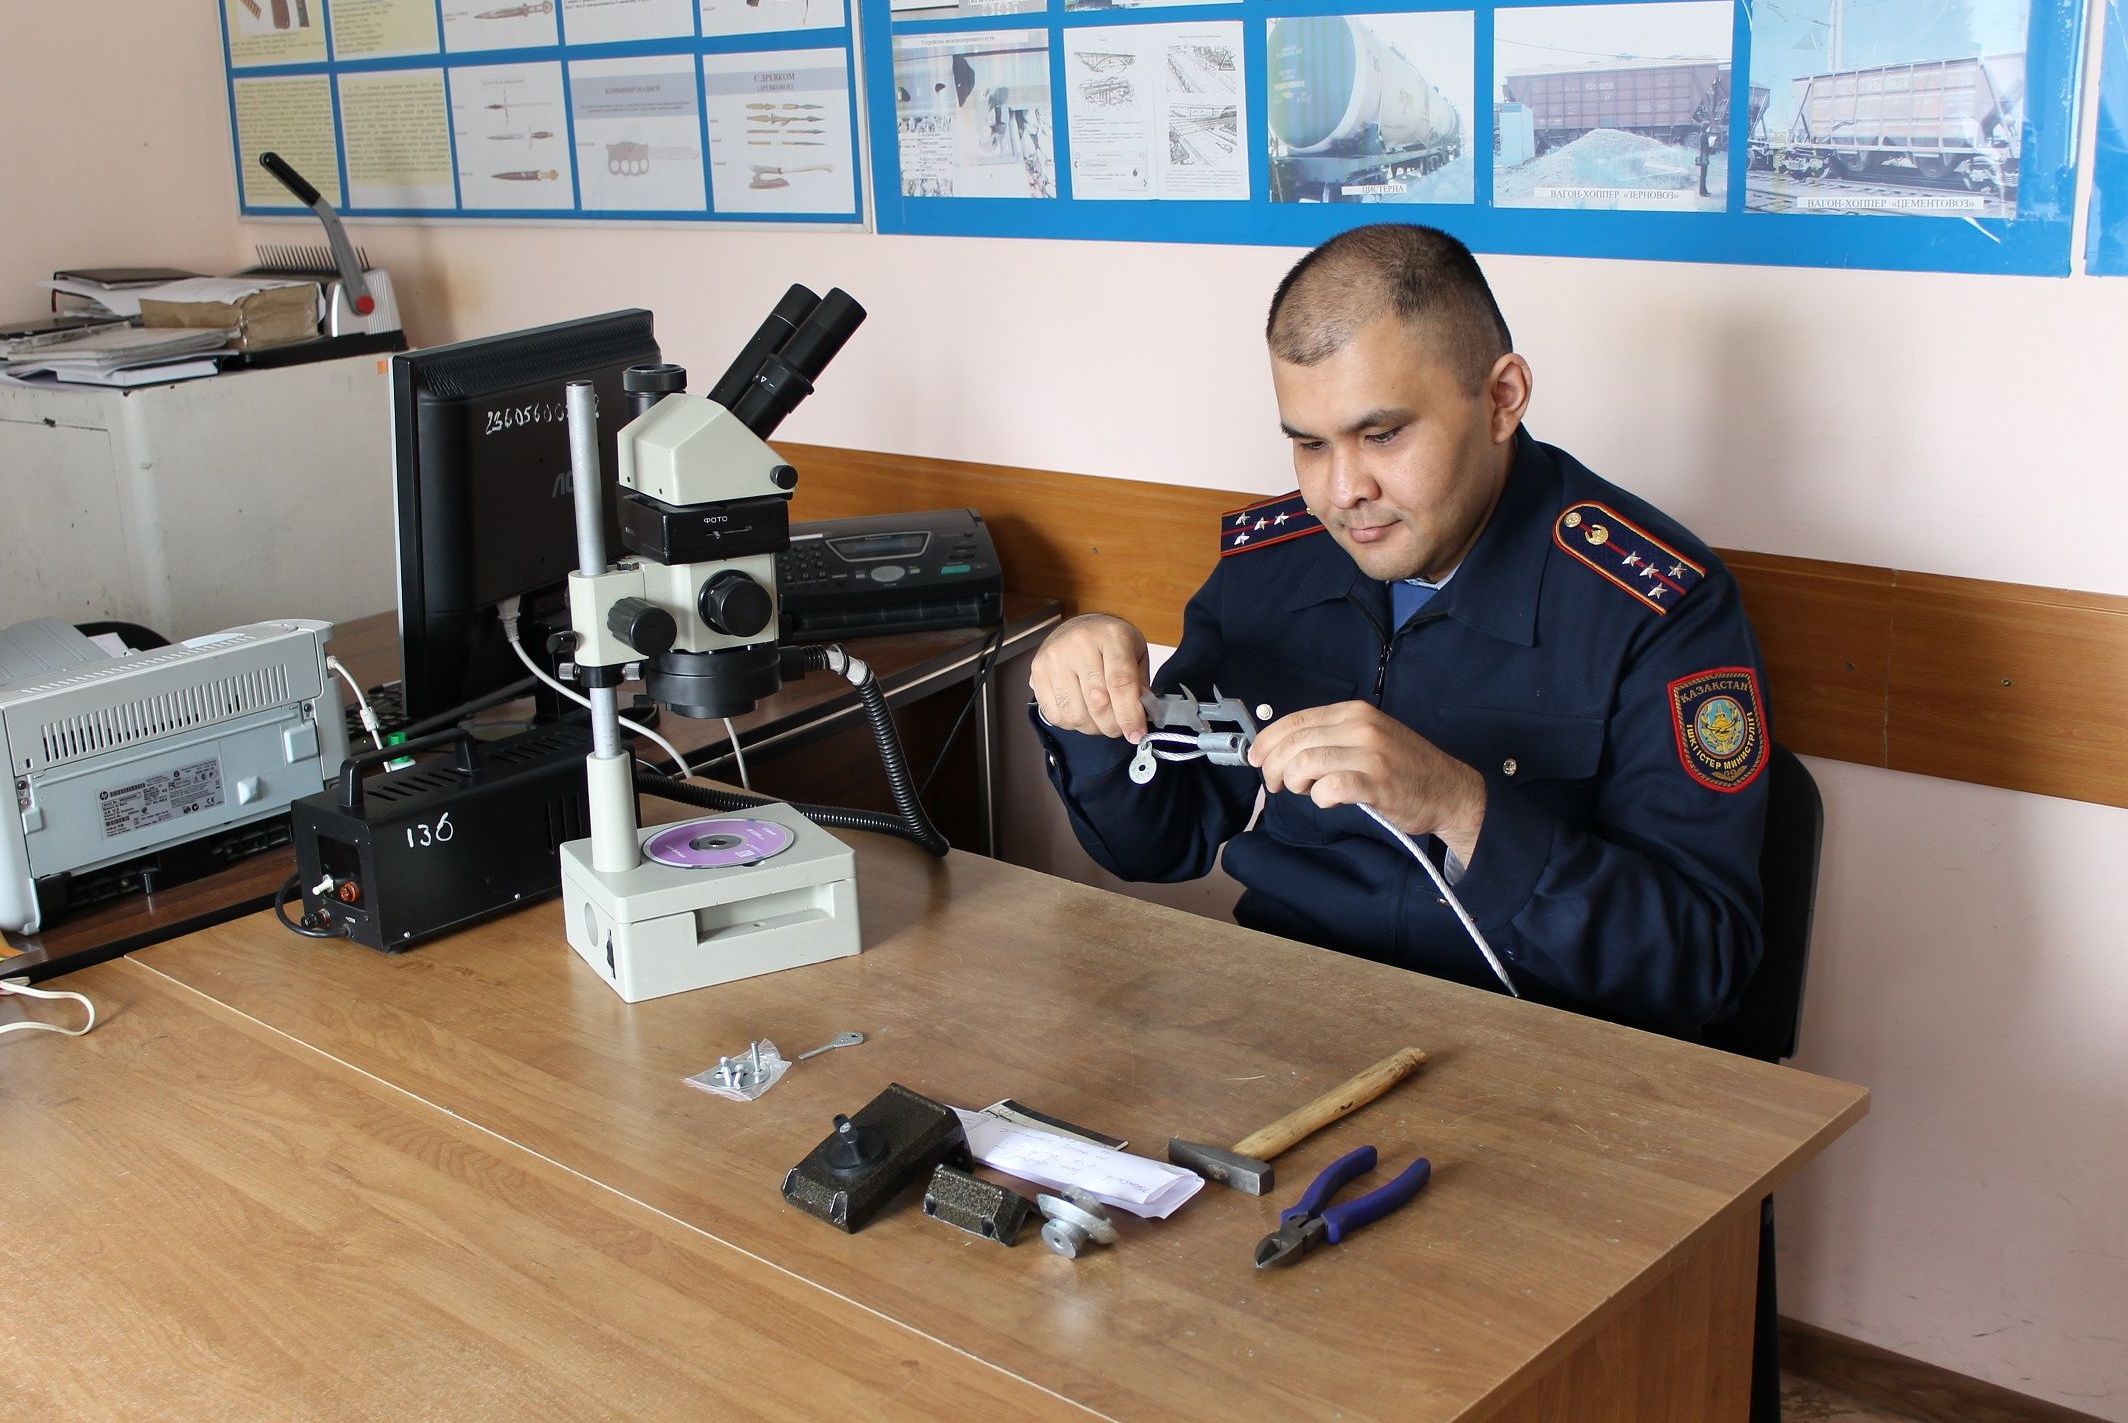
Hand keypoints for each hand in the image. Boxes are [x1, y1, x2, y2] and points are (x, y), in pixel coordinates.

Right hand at [1030, 614, 1151, 741]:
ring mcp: (1054, 657)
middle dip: (1112, 726)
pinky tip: (1081, 713)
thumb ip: (1140, 686)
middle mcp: (1079, 643)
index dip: (1129, 715)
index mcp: (1111, 636)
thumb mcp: (1136, 654)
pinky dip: (1072, 724)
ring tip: (1100, 721)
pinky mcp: (1037, 671)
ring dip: (1091, 728)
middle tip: (1120, 729)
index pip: (1120, 683)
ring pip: (1074, 714)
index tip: (1137, 735)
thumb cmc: (1111, 643)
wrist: (1079, 626)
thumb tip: (1138, 720)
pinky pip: (1055, 715)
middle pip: (1097, 702)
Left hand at [1248, 702, 1487, 862]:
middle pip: (1295, 742)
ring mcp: (1370, 754)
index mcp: (1354, 711)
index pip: (1295, 720)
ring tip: (1303, 791)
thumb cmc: (1405, 768)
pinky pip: (1331, 787)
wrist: (1450, 790)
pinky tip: (1326, 800)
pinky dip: (1319, 797)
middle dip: (1273, 766)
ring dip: (1294, 782)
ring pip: (1306, 763)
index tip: (1256, 759)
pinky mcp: (1377, 783)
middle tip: (1274, 784)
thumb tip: (1283, 750)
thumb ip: (1331, 737)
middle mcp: (1361, 726)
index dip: (1267, 741)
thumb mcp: (1369, 737)